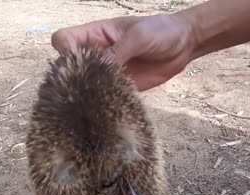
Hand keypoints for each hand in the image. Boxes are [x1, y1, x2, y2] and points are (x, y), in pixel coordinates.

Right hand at [51, 14, 195, 90]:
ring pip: (87, 85)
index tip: (79, 62)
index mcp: (96, 35)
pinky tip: (111, 107)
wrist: (184, 44)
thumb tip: (100, 69)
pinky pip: (107, 96)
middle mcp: (97, 54)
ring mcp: (108, 72)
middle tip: (86, 89)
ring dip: (89, 94)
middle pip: (70, 67)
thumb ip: (119, 51)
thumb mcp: (138, 36)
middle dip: (73, 79)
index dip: (65, 52)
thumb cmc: (160, 31)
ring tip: (97, 101)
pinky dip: (106, 103)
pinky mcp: (121, 87)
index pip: (64, 40)